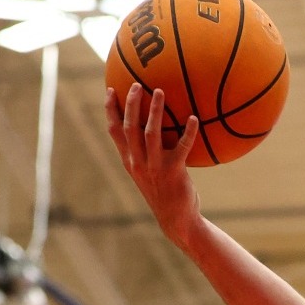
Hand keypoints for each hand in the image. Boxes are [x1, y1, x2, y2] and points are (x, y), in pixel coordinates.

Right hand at [105, 84, 202, 238]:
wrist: (176, 219)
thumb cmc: (165, 192)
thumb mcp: (149, 172)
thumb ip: (147, 153)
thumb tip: (154, 129)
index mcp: (130, 161)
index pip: (114, 132)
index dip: (111, 110)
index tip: (110, 90)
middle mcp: (138, 162)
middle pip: (129, 127)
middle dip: (131, 104)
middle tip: (137, 84)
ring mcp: (154, 167)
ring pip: (150, 133)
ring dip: (155, 111)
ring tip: (160, 91)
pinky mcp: (173, 171)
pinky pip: (181, 147)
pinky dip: (188, 132)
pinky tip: (194, 118)